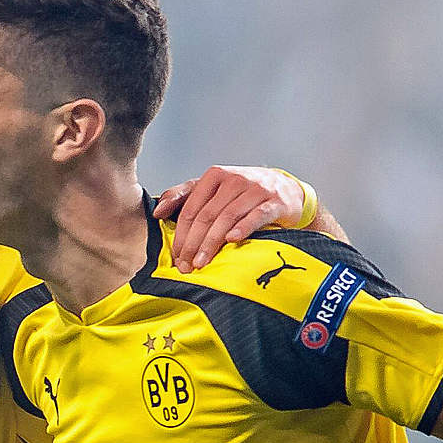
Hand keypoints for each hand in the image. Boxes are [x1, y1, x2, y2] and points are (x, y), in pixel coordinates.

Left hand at [152, 166, 304, 272]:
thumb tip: (157, 212)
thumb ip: (183, 196)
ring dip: (212, 242)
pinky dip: (242, 228)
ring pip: (227, 217)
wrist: (285, 188)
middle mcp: (234, 180)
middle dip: (193, 243)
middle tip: (185, 266)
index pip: (191, 209)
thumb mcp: (212, 188)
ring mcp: (255, 189)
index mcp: (214, 176)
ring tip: (201, 262)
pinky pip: (256, 216)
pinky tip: (231, 241)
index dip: (181, 234)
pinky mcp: (274, 201)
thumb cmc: (242, 192)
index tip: (176, 257)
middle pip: (206, 215)